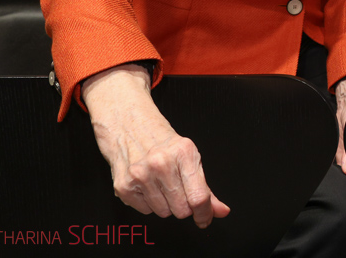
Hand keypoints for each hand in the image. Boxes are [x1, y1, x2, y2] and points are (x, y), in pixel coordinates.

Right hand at [82, 65, 229, 226]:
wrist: (130, 127)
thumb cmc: (164, 143)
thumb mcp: (191, 157)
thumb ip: (206, 188)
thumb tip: (222, 212)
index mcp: (185, 153)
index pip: (199, 196)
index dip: (205, 213)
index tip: (205, 219)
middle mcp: (162, 163)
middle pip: (182, 209)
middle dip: (184, 206)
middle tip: (178, 189)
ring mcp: (141, 175)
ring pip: (164, 213)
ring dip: (165, 204)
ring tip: (161, 184)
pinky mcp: (123, 186)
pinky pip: (145, 211)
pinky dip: (149, 203)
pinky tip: (147, 185)